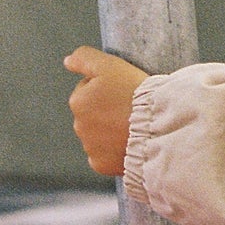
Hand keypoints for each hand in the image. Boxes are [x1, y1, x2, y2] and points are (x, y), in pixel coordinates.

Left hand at [65, 46, 149, 175]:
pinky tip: (129, 142)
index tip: (123, 90)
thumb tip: (68, 61)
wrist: (157, 127)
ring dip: (111, 131)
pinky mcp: (101, 165)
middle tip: (129, 108)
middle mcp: (79, 126)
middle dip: (107, 111)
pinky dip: (114, 151)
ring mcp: (89, 148)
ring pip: (99, 136)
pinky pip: (105, 156)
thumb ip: (84, 59)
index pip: (88, 89)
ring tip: (132, 126)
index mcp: (78, 101)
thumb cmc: (136, 95)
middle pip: (92, 114)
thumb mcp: (110, 65)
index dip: (107, 87)